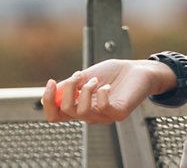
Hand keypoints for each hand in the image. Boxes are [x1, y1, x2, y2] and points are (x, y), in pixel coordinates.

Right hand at [41, 59, 170, 124]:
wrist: (138, 69)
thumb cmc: (113, 73)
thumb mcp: (86, 76)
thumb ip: (70, 85)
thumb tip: (53, 91)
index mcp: (79, 106)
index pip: (55, 115)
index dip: (47, 101)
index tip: (51, 81)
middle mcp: (89, 115)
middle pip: (65, 112)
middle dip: (68, 88)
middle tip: (80, 74)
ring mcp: (104, 116)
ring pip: (81, 111)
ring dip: (85, 90)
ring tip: (96, 80)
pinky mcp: (119, 113)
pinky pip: (103, 109)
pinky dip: (102, 94)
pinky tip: (107, 86)